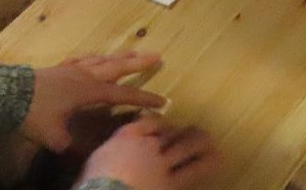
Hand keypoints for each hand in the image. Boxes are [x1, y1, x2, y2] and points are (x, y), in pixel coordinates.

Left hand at [22, 52, 166, 154]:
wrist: (8, 93)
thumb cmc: (35, 114)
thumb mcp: (56, 138)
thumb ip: (75, 145)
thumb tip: (88, 151)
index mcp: (90, 91)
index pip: (124, 94)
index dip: (145, 98)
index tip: (163, 101)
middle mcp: (86, 75)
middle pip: (118, 66)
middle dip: (139, 62)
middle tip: (158, 56)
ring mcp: (73, 68)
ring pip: (102, 59)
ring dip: (120, 57)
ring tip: (133, 52)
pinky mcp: (60, 68)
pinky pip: (83, 59)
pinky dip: (94, 58)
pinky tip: (96, 57)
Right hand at [78, 117, 217, 189]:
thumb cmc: (93, 182)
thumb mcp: (96, 161)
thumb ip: (110, 153)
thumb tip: (112, 157)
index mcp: (126, 137)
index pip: (148, 123)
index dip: (160, 124)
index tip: (166, 126)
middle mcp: (149, 145)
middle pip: (171, 133)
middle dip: (182, 132)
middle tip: (196, 131)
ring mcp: (162, 164)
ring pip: (187, 149)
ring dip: (200, 144)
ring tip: (211, 143)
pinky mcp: (172, 184)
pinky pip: (191, 172)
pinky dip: (203, 166)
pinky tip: (212, 164)